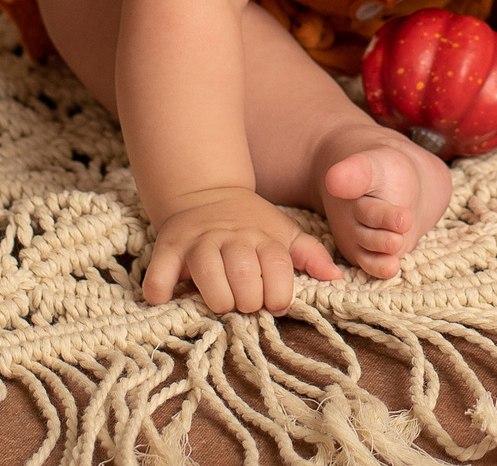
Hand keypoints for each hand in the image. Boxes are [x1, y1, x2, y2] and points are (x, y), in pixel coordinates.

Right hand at [141, 186, 338, 313]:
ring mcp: (198, 243)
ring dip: (218, 299)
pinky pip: (160, 274)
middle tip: (245, 303)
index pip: (277, 271)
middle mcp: (231, 238)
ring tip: (222, 303)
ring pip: (208, 277)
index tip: (274, 303)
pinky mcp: (168, 248)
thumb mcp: (283, 232)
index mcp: (263, 237)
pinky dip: (161, 290)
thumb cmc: (251, 224)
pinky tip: (170, 297)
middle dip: (248, 302)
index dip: (278, 296)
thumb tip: (336, 276)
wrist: (206, 193)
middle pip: (244, 279)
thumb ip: (310, 254)